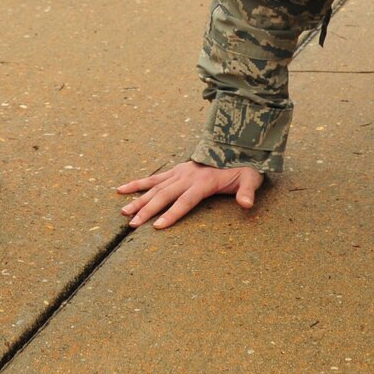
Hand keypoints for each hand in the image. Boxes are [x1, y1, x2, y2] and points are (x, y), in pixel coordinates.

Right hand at [115, 161, 263, 228]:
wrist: (236, 146)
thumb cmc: (244, 167)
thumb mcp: (251, 178)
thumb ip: (247, 192)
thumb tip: (246, 204)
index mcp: (204, 182)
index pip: (185, 201)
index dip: (172, 213)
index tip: (157, 226)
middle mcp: (188, 176)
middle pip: (164, 195)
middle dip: (147, 210)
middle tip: (133, 225)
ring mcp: (180, 172)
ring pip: (155, 187)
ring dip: (139, 199)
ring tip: (124, 212)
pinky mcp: (176, 171)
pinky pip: (154, 179)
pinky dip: (138, 183)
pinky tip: (122, 189)